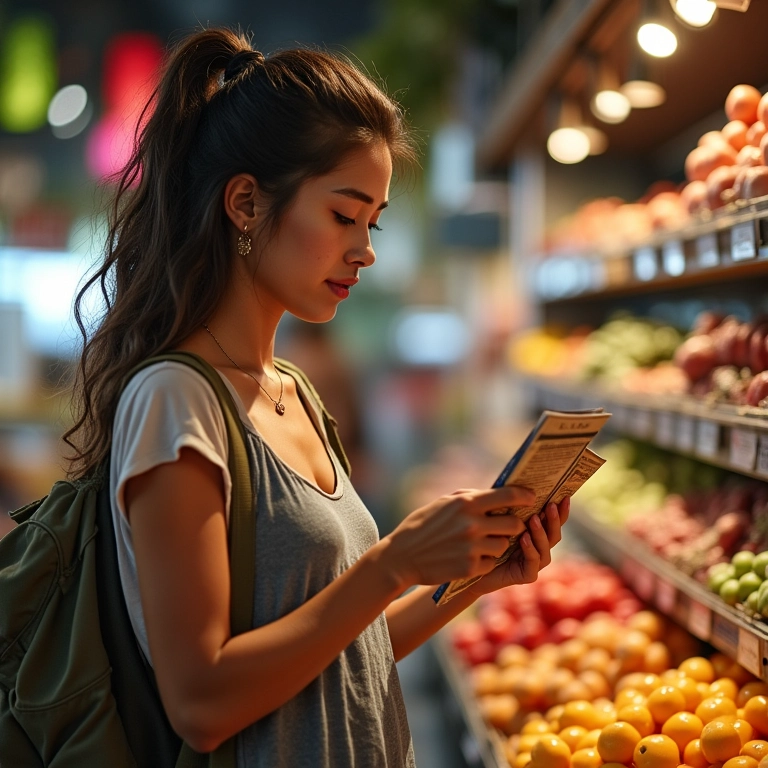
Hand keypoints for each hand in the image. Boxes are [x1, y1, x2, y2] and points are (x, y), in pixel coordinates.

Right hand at [381, 485, 535, 589]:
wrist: (401, 557)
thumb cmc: (421, 525)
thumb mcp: (443, 503)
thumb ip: (469, 497)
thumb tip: (495, 492)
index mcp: (466, 503)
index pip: (507, 496)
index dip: (524, 496)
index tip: (532, 498)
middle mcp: (472, 524)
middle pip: (514, 524)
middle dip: (514, 525)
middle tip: (509, 526)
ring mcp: (472, 547)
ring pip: (504, 545)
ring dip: (498, 544)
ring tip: (481, 543)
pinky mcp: (469, 568)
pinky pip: (491, 563)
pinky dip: (484, 561)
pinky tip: (469, 558)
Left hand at [466, 496, 569, 597]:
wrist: (470, 563)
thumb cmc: (482, 537)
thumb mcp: (497, 517)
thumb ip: (510, 506)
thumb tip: (518, 485)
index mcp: (535, 533)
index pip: (552, 521)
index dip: (561, 510)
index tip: (565, 496)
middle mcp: (538, 548)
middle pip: (554, 534)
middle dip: (554, 519)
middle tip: (551, 505)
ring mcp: (534, 562)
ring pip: (546, 548)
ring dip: (541, 532)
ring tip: (534, 518)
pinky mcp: (526, 575)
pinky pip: (533, 562)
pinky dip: (530, 549)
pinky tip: (524, 538)